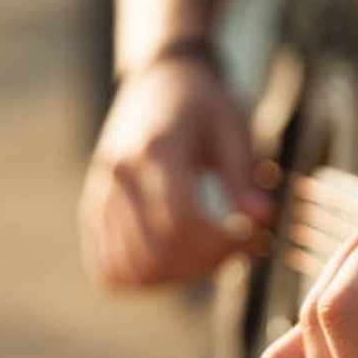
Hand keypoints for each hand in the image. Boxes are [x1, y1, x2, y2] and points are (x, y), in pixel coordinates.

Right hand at [79, 58, 271, 288]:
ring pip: (134, 268)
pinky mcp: (93, 209)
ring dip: (179, 277)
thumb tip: (263, 218)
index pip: (179, 221)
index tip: (253, 238)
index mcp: (155, 148)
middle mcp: (118, 173)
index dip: (220, 244)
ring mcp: (100, 194)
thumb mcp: (233, 129)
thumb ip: (244, 176)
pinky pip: (110, 269)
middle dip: (206, 264)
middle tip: (238, 250)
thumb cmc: (204, 104)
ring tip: (210, 256)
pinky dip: (145, 279)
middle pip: (157, 251)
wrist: (160, 78)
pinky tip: (176, 261)